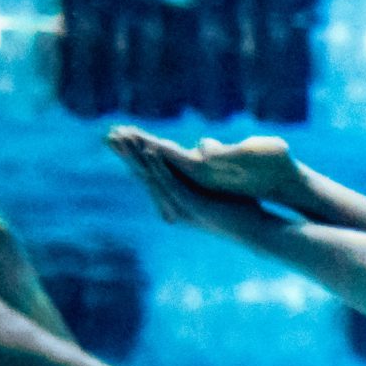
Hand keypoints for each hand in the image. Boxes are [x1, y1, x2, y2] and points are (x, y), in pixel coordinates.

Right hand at [106, 128, 286, 240]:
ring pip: (153, 177)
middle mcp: (174, 201)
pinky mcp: (193, 205)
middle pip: (144, 174)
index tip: (119, 137)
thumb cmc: (240, 207)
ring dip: (138, 157)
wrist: (256, 230)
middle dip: (127, 154)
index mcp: (178, 195)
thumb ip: (207, 167)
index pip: (149, 172)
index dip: (133, 156)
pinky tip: (151, 151)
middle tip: (109, 135)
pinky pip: (172, 184)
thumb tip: (204, 145)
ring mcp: (181, 204)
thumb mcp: (218, 182)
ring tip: (124, 139)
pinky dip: (160, 168)